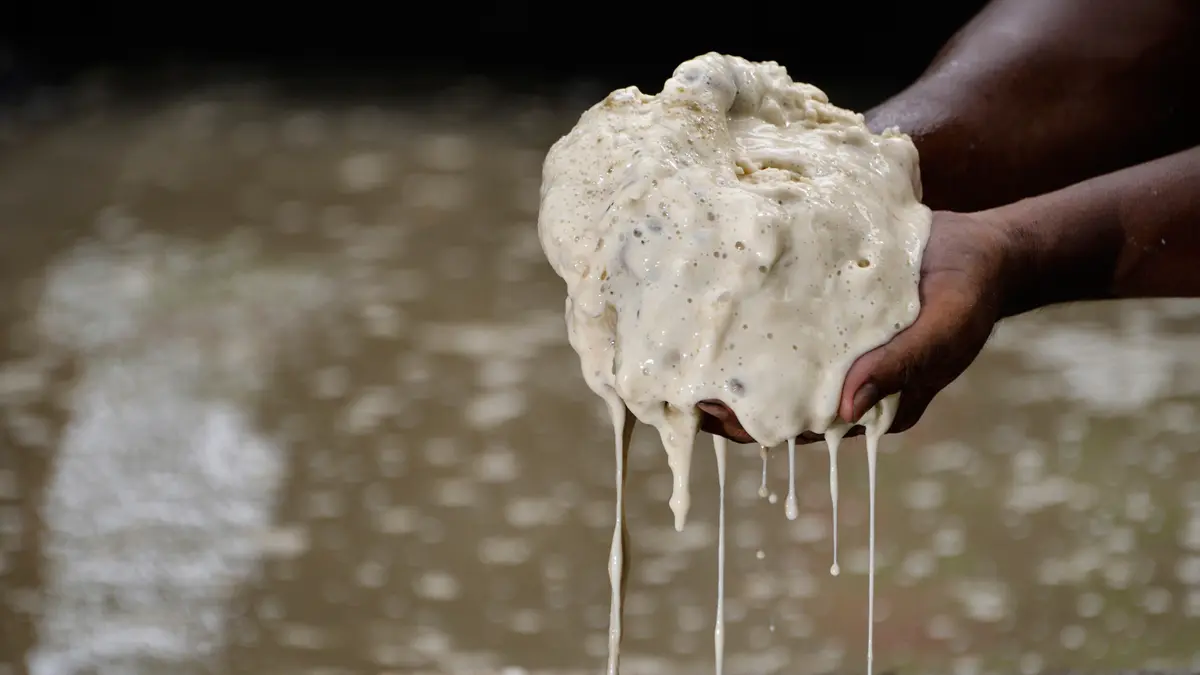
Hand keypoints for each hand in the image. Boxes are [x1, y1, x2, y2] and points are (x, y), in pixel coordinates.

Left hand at [699, 210, 1013, 443]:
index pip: (803, 428)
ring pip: (776, 367)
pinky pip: (787, 326)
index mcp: (874, 405)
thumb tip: (843, 410)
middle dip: (731, 400)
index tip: (710, 418)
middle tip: (677, 389)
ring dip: (735, 365)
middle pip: (779, 402)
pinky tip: (717, 312)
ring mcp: (838, 348)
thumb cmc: (969, 293)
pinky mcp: (831, 313)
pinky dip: (755, 326)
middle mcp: (848, 381)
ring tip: (683, 356)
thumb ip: (900, 368)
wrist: (981, 247)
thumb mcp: (943, 331)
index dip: (755, 429)